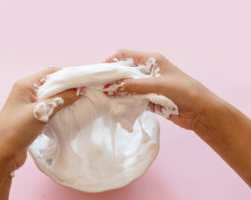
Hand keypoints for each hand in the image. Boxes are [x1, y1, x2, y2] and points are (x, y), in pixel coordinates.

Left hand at [0, 67, 79, 167]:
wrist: (0, 155)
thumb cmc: (16, 130)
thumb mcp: (40, 112)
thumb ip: (59, 100)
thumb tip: (78, 91)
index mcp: (25, 85)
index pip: (50, 73)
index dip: (67, 75)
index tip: (82, 81)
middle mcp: (27, 92)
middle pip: (51, 83)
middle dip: (67, 87)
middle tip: (83, 92)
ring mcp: (28, 104)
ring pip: (51, 96)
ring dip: (64, 98)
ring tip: (78, 102)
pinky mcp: (31, 116)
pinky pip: (48, 107)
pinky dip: (59, 107)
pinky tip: (68, 112)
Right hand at [104, 49, 219, 130]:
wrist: (200, 112)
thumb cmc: (184, 91)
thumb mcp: (157, 85)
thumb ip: (133, 86)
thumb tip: (110, 87)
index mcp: (152, 60)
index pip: (126, 55)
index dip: (111, 60)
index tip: (100, 71)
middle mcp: (149, 71)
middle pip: (125, 71)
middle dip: (112, 78)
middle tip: (99, 86)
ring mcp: (149, 86)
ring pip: (128, 86)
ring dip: (118, 91)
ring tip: (105, 97)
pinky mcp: (150, 99)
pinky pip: (133, 98)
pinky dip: (125, 101)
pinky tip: (117, 105)